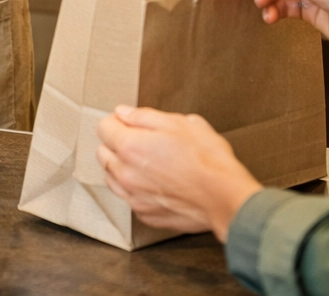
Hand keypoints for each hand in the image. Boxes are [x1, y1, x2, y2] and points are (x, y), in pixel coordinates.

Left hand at [95, 106, 261, 241]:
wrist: (225, 197)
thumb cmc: (208, 159)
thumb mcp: (179, 123)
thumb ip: (144, 117)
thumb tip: (124, 113)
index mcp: (130, 147)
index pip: (103, 128)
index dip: (116, 120)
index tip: (128, 121)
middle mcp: (126, 173)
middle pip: (103, 153)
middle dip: (116, 143)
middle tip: (139, 140)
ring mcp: (134, 197)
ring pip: (112, 177)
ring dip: (122, 167)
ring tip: (146, 162)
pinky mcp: (146, 214)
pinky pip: (130, 197)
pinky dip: (136, 189)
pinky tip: (154, 182)